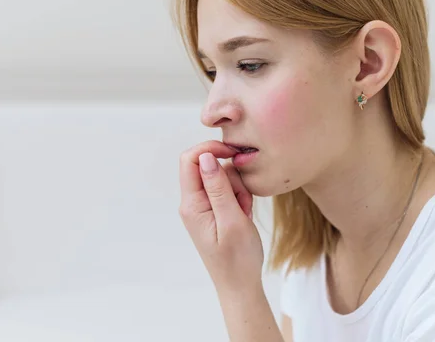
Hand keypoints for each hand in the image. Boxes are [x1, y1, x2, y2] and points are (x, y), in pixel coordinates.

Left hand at [178, 140, 263, 293]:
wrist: (240, 285)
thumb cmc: (238, 258)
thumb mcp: (232, 220)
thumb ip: (219, 187)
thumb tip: (206, 157)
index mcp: (191, 204)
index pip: (190, 160)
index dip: (210, 149)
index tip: (232, 153)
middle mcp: (193, 203)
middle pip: (208, 167)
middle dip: (230, 175)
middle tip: (242, 199)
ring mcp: (203, 207)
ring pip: (221, 178)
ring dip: (237, 189)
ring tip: (244, 212)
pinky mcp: (214, 211)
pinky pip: (227, 192)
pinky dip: (239, 198)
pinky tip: (244, 215)